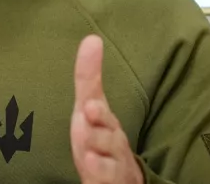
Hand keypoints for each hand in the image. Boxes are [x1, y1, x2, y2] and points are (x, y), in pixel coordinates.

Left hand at [71, 35, 143, 183]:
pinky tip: (89, 166)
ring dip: (100, 152)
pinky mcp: (109, 182)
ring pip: (110, 161)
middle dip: (101, 126)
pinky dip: (99, 174)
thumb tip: (91, 39)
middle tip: (89, 112)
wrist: (121, 176)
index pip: (101, 110)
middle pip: (110, 136)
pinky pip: (106, 180)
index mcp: (107, 123)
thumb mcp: (90, 107)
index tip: (89, 93)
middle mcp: (113, 142)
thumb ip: (88, 77)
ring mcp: (113, 164)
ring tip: (88, 149)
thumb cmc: (101, 137)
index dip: (96, 103)